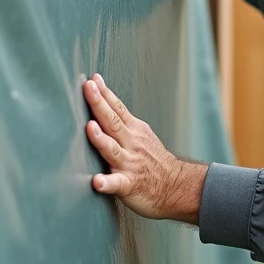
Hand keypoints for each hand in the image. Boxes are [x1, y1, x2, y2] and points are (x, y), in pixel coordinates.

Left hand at [82, 73, 207, 223]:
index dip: (105, 93)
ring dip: (101, 139)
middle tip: (88, 88)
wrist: (175, 185)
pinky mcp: (129, 185)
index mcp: (133, 130)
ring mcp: (130, 164)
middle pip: (113, 122)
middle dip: (99, 104)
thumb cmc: (153, 160)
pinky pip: (117, 184)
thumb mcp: (141, 134)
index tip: (93, 79)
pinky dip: (107, 182)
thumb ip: (120, 122)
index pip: (117, 108)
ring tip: (90, 128)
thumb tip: (101, 103)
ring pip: (113, 150)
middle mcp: (131, 144)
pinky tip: (97, 181)